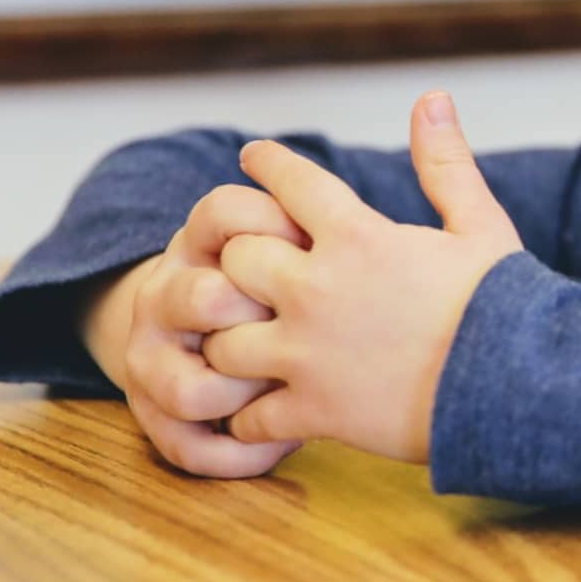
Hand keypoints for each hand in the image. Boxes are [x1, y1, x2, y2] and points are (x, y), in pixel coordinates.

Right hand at [120, 185, 311, 477]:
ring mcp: (157, 355)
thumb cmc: (286, 279)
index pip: (223, 211)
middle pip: (199, 295)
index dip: (273, 224)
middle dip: (253, 314)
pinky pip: (187, 442)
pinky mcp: (161, 416)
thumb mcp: (307, 230)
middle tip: (306, 328)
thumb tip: (423, 130)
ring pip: (188, 384)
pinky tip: (286, 446)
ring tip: (298, 398)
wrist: (209, 331)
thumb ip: (331, 202)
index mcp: (208, 238)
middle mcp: (171, 292)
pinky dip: (238, 451)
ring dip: (244, 396)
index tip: (319, 241)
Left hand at [202, 91, 521, 462]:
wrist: (518, 387)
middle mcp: (317, 290)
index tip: (253, 157)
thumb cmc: (502, 304)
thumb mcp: (479, 224)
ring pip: (223, 340)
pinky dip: (247, 418)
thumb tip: (433, 97)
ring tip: (242, 343)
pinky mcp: (314, 411)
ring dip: (230, 340)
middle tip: (248, 266)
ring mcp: (309, 354)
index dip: (268, 163)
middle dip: (239, 259)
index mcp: (357, 237)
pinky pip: (249, 418)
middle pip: (235, 258)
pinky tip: (259, 411)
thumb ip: (444, 163)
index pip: (290, 182)